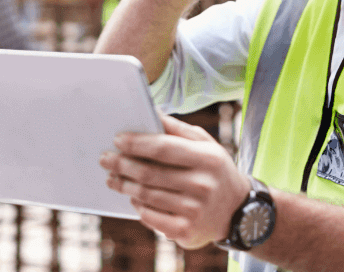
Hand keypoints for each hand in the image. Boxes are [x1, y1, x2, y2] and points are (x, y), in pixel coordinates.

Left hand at [101, 114, 249, 248]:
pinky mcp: (186, 231)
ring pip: (146, 196)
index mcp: (208, 159)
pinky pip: (151, 217)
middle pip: (150, 173)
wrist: (237, 211)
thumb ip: (179, 130)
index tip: (118, 139)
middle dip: (122, 164)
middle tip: (105, 159)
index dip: (137, 143)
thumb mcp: (207, 145)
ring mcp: (194, 211)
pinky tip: (132, 197)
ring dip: (124, 185)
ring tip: (112, 178)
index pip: (163, 148)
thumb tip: (151, 113)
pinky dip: (137, 206)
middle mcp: (203, 185)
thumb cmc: (215, 171)